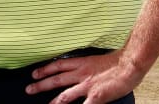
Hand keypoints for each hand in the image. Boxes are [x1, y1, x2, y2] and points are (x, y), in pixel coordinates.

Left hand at [26, 51, 141, 103]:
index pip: (58, 65)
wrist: (130, 63)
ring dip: (53, 101)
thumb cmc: (118, 61)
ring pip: (65, 95)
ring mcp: (87, 86)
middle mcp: (81, 74)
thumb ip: (87, 66)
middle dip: (41, 85)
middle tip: (28, 89)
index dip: (45, 69)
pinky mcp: (96, 96)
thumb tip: (80, 69)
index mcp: (82, 63)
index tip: (34, 73)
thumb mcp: (97, 60)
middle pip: (56, 79)